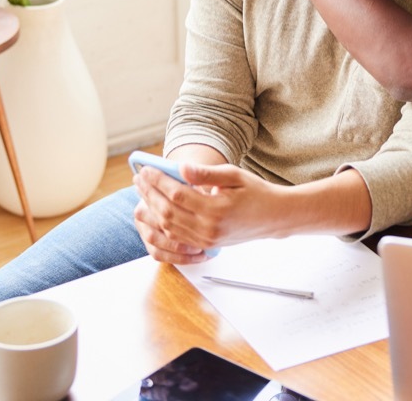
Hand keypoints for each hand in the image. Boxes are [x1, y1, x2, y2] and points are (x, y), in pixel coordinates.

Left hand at [132, 162, 285, 262]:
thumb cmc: (256, 192)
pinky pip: (176, 236)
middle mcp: (209, 228)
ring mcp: (206, 239)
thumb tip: (182, 168)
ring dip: (152, 208)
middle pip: (168, 212)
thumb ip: (206, 173)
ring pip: (169, 227)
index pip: (178, 195)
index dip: (159, 182)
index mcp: (217, 209)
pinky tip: (155, 210)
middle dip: (150, 194)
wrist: (274, 217)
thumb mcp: (234, 175)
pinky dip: (162, 223)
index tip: (146, 170)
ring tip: (142, 192)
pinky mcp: (206, 244)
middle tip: (138, 179)